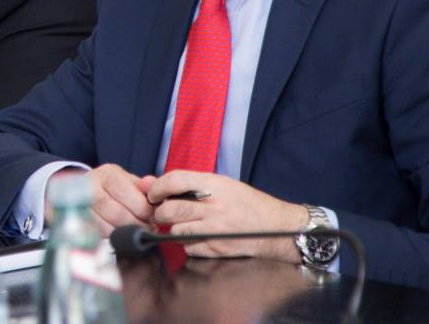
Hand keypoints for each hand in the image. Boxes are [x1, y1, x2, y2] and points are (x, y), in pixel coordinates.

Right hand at [69, 163, 156, 236]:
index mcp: (106, 174)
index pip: (125, 192)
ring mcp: (79, 205)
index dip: (142, 208)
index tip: (153, 217)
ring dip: (124, 234)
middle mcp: (90, 187)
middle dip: (135, 224)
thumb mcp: (128, 181)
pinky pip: (95, 236)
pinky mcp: (77, 222)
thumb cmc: (113, 188)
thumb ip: (143, 186)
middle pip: (115, 212)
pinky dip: (111, 238)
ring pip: (105, 227)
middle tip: (147, 229)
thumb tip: (152, 184)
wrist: (85, 191)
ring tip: (136, 234)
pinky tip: (121, 236)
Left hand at [146, 171, 307, 262]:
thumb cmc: (248, 203)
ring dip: (173, 230)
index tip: (152, 194)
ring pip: (176, 232)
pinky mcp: (218, 248)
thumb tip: (150, 182)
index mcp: (215, 185)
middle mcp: (214, 206)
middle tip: (162, 213)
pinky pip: (189, 248)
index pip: (174, 180)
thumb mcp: (222, 184)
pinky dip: (188, 244)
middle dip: (160, 213)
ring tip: (183, 225)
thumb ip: (189, 184)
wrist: (278, 227)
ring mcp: (216, 229)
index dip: (157, 188)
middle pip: (170, 210)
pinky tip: (198, 238)